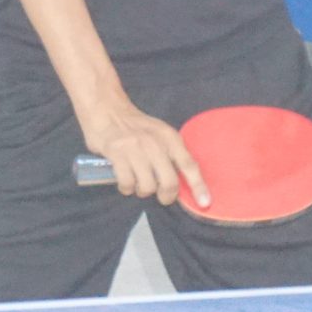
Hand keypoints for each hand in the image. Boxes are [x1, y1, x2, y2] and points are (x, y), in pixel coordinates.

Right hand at [77, 101, 208, 208]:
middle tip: (162, 196)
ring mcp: (136, 148)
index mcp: (170, 138)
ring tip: (138, 184)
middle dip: (166, 195)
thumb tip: (183, 183)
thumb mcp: (159, 134)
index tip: (204, 202)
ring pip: (147, 186)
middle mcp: (155, 143)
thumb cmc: (136, 126)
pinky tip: (125, 182)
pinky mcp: (117, 154)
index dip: (198, 186)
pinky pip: (127, 183)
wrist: (107, 109)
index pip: (189, 165)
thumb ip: (171, 154)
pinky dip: (127, 188)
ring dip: (142, 191)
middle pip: (169, 182)